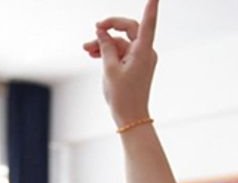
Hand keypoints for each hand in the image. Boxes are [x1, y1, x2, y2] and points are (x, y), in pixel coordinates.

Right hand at [83, 0, 157, 125]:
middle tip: (95, 28)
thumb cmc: (123, 96)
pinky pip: (121, 52)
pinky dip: (108, 51)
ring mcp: (140, 58)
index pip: (148, 24)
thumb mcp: (109, 69)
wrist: (130, 117)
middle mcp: (145, 52)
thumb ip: (105, 47)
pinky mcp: (135, 64)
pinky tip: (93, 53)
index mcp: (143, 51)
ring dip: (104, 43)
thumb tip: (102, 31)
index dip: (151, 8)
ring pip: (120, 42)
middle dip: (109, 29)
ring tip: (86, 48)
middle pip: (129, 29)